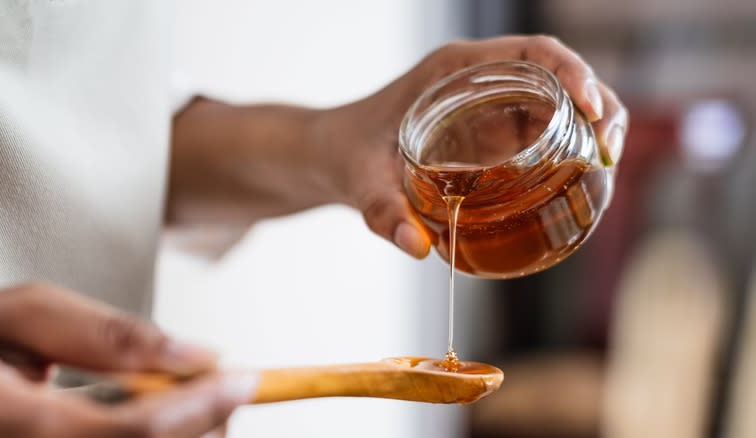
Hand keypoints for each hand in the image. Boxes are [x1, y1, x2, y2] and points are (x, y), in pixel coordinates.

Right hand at [0, 283, 257, 436]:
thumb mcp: (18, 316)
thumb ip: (105, 334)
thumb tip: (194, 355)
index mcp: (0, 424)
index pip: (134, 432)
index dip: (201, 406)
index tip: (243, 380)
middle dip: (201, 427)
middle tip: (220, 391)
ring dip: (181, 437)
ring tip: (180, 400)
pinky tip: (146, 418)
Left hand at [319, 35, 628, 257]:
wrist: (332, 156)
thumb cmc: (345, 154)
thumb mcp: (360, 181)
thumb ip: (383, 212)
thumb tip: (418, 246)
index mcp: (454, 70)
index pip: (532, 51)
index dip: (573, 71)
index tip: (591, 108)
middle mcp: (479, 81)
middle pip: (560, 77)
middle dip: (599, 107)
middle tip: (609, 154)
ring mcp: (489, 107)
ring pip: (559, 106)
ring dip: (592, 132)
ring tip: (604, 174)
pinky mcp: (491, 135)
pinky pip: (543, 135)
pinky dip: (569, 154)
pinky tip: (578, 187)